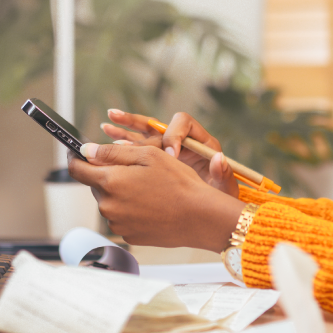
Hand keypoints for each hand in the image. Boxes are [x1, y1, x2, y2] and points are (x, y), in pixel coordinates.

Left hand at [68, 142, 244, 251]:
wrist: (199, 217)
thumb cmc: (178, 183)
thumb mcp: (148, 155)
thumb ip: (112, 153)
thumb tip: (86, 151)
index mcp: (110, 181)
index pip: (77, 169)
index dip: (74, 158)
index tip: (76, 152)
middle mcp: (108, 205)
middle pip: (95, 185)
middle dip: (107, 175)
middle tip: (135, 170)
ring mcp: (117, 223)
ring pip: (109, 201)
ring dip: (120, 192)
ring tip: (148, 189)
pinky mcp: (127, 235)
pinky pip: (120, 217)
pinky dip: (129, 209)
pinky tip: (150, 205)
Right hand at [100, 110, 237, 197]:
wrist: (211, 210)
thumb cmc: (220, 196)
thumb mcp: (224, 187)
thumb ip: (222, 174)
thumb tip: (219, 159)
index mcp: (200, 141)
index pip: (183, 123)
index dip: (175, 136)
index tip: (171, 155)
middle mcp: (181, 141)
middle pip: (156, 126)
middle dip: (136, 126)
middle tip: (118, 128)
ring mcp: (167, 149)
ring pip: (143, 132)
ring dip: (124, 127)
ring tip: (108, 121)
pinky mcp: (156, 160)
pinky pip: (138, 147)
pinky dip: (123, 142)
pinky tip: (109, 136)